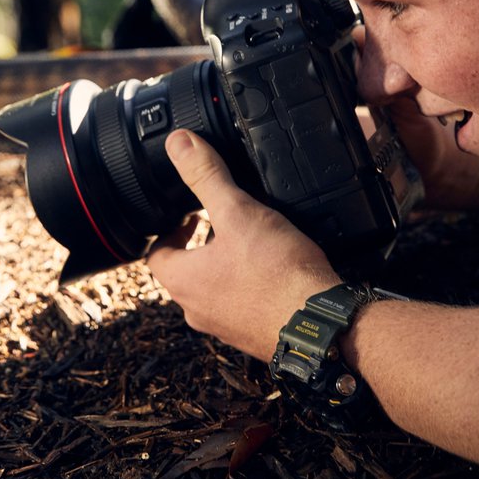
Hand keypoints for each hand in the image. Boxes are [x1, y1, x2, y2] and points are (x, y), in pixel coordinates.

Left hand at [146, 129, 341, 359]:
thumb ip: (206, 176)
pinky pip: (241, 305)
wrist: (322, 326)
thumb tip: (178, 144)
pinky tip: (273, 270)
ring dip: (224, 266)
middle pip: (185, 272)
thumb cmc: (279, 274)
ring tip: (248, 242)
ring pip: (213, 290)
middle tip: (218, 223)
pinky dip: (248, 286)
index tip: (188, 214)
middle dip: (199, 245)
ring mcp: (226, 327)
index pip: (156, 254)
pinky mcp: (254, 335)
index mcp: (184, 282)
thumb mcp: (238, 212)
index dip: (169, 230)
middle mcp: (198, 310)